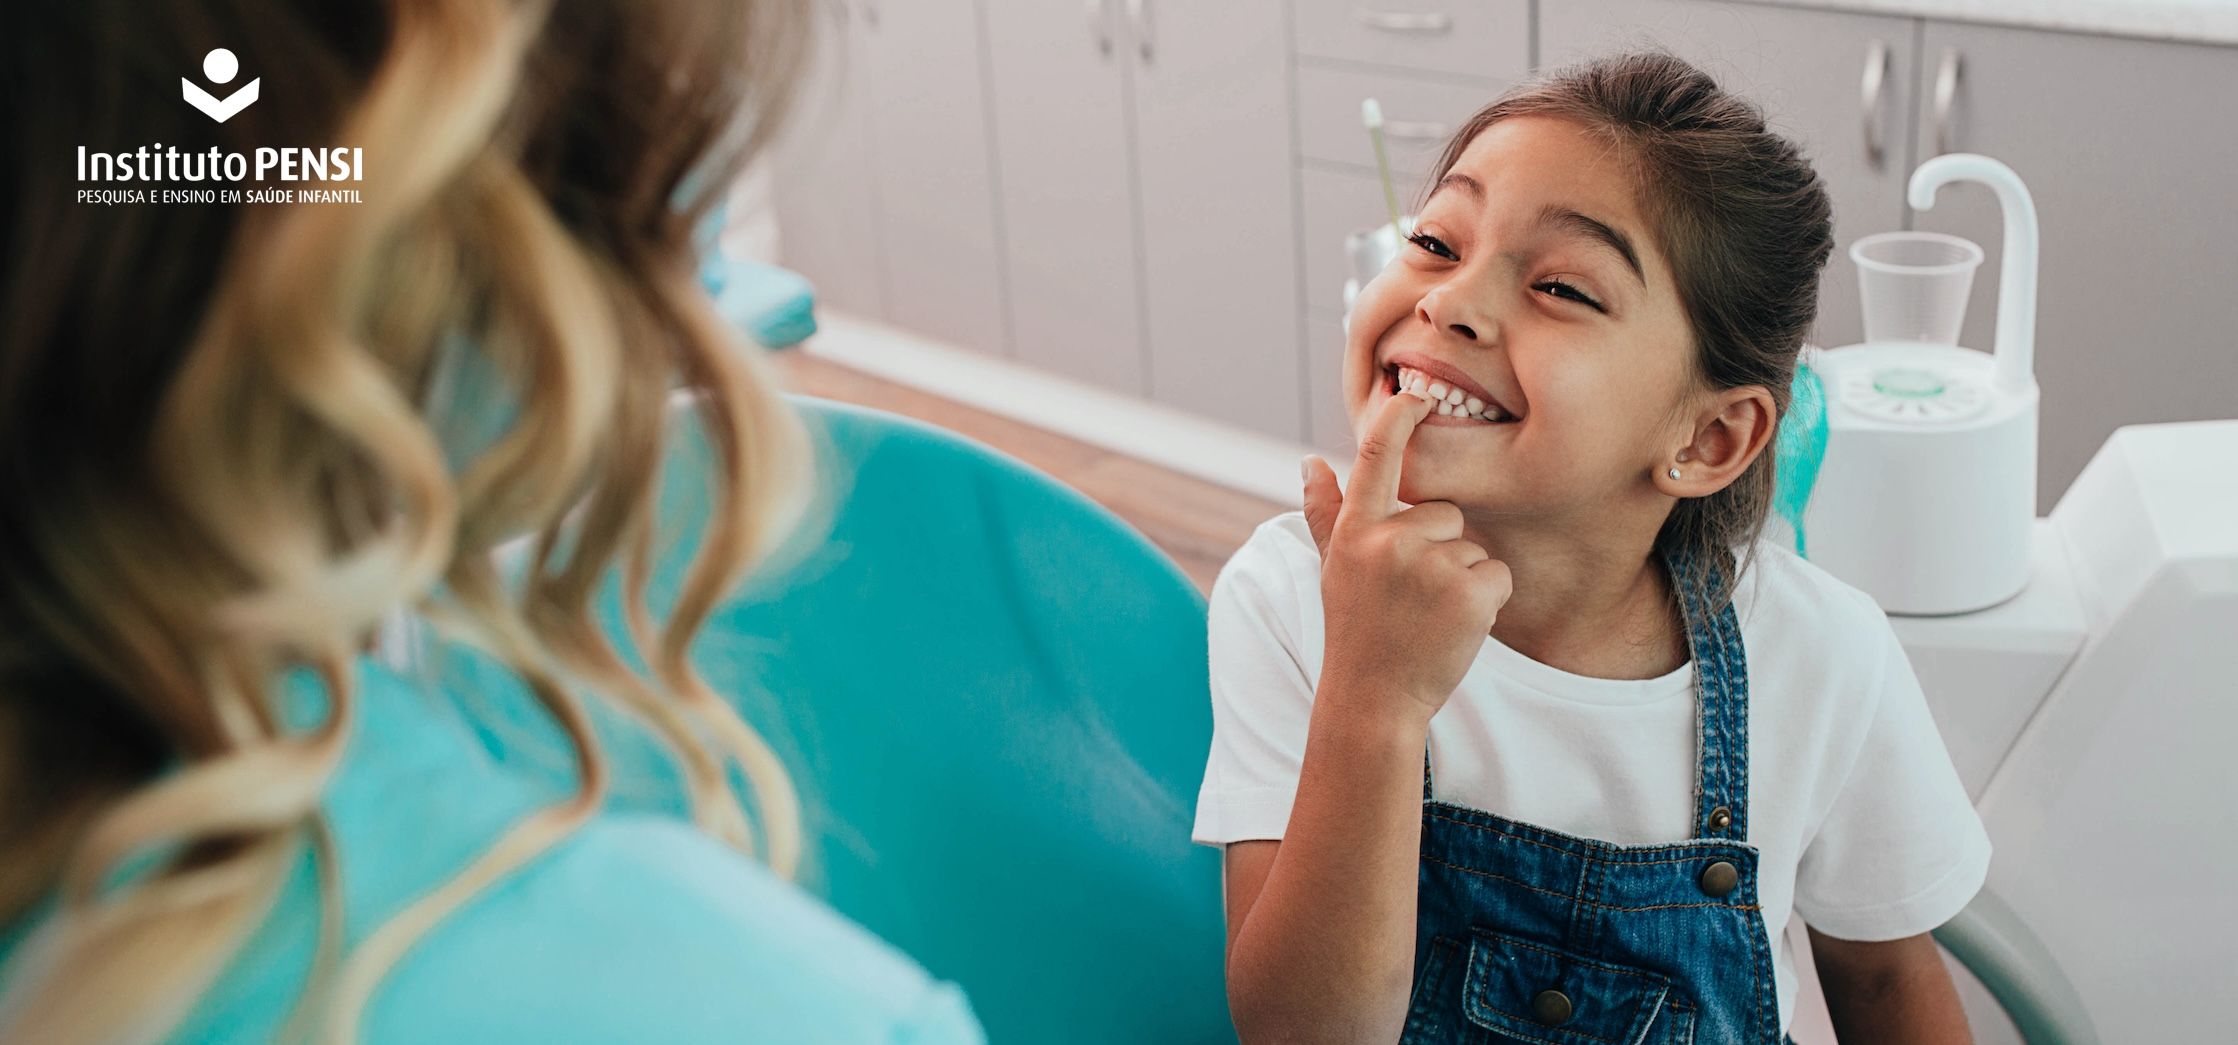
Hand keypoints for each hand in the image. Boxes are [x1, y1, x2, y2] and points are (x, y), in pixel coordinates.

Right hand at [1303, 392, 1513, 719]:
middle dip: (1439, 549)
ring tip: (1428, 615)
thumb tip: (1309, 461)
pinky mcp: (1469, 593)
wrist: (1373, 700)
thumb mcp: (1333, 567)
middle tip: (1411, 597)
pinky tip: (1454, 627)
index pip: (1377, 455)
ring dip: (1462, 579)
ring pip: (1472, 547)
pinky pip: (1497, 575)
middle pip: (1444, 513)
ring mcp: (1430, 567)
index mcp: (1356, 530)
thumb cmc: (1355, 630)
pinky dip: (1486, 601)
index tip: (1416, 391)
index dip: (1400, 416)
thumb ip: (1325, 512)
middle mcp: (1389, 540)